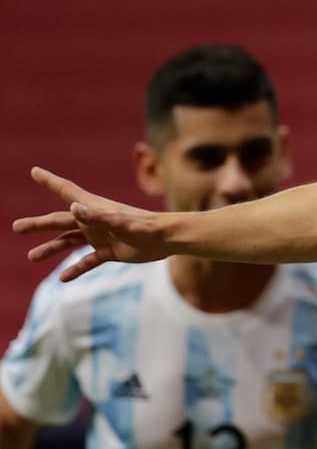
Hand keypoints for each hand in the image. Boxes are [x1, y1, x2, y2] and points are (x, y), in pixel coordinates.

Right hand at [11, 167, 168, 280]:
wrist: (168, 239)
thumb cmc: (146, 227)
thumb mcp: (120, 222)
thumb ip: (97, 216)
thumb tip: (72, 207)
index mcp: (95, 208)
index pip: (67, 191)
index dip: (50, 181)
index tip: (34, 171)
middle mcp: (94, 221)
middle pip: (60, 221)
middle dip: (38, 224)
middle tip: (15, 227)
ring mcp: (102, 237)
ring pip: (70, 242)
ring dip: (52, 248)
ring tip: (32, 256)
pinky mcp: (112, 252)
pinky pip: (88, 261)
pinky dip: (76, 268)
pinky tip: (63, 278)